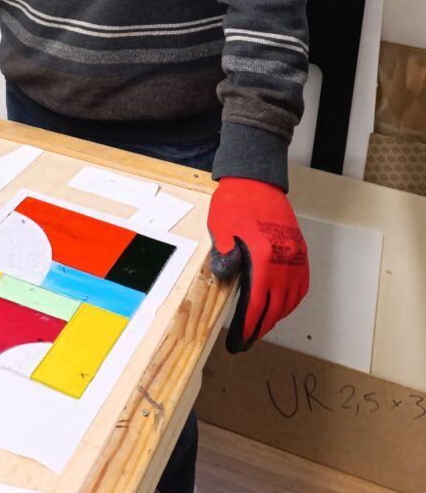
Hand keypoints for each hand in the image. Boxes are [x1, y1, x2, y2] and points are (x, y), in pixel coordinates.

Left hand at [207, 177, 308, 352]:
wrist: (257, 179)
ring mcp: (295, 257)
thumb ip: (224, 257)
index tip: (238, 343)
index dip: (246, 328)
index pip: (256, 306)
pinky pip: (302, 284)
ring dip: (277, 316)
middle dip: (260, 328)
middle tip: (246, 341)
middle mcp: (284, 262)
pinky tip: (282, 304)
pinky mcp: (300, 250)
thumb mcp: (220, 229)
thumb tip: (227, 280)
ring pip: (291, 300)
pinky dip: (292, 300)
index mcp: (262, 260)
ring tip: (261, 325)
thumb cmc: (236, 202)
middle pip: (275, 308)